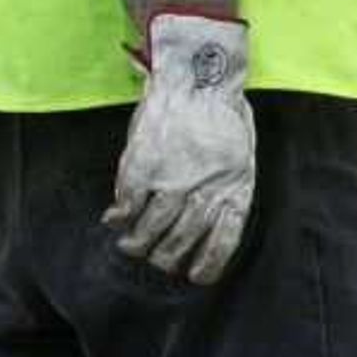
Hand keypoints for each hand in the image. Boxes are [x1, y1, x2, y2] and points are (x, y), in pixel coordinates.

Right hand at [107, 12, 256, 285]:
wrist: (197, 79)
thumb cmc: (224, 116)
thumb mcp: (240, 155)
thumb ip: (227, 189)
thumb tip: (212, 223)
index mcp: (234, 189)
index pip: (222, 240)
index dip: (207, 264)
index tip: (194, 277)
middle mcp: (203, 190)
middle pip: (182, 240)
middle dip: (167, 258)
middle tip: (158, 263)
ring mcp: (171, 180)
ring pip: (151, 228)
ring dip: (138, 243)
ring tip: (132, 247)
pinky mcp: (143, 166)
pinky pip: (127, 203)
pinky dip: (119, 216)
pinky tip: (115, 220)